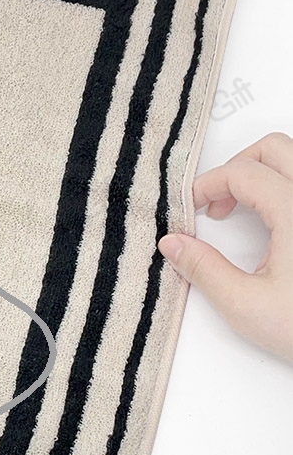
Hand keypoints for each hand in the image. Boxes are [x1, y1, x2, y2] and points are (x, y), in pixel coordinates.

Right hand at [158, 132, 292, 360]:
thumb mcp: (245, 305)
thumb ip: (202, 268)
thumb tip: (174, 244)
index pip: (243, 172)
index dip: (208, 184)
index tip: (191, 207)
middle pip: (275, 150)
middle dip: (237, 167)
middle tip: (216, 201)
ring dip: (262, 176)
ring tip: (241, 212)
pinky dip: (281, 193)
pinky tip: (273, 227)